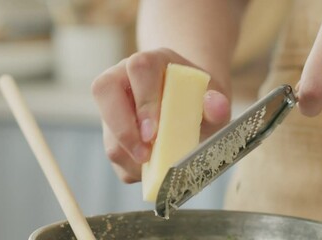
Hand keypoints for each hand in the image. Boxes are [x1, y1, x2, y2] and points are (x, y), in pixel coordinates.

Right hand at [92, 48, 229, 182]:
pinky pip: (113, 150)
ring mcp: (112, 102)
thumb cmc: (198, 98)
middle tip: (145, 155)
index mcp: (151, 62)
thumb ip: (216, 102)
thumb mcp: (213, 96)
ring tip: (155, 165)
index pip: (139, 68)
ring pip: (106, 127)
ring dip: (128, 153)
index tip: (154, 133)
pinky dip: (131, 167)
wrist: (188, 103)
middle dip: (124, 129)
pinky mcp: (110, 128)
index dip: (144, 101)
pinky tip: (152, 168)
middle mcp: (124, 76)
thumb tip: (215, 106)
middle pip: (105, 90)